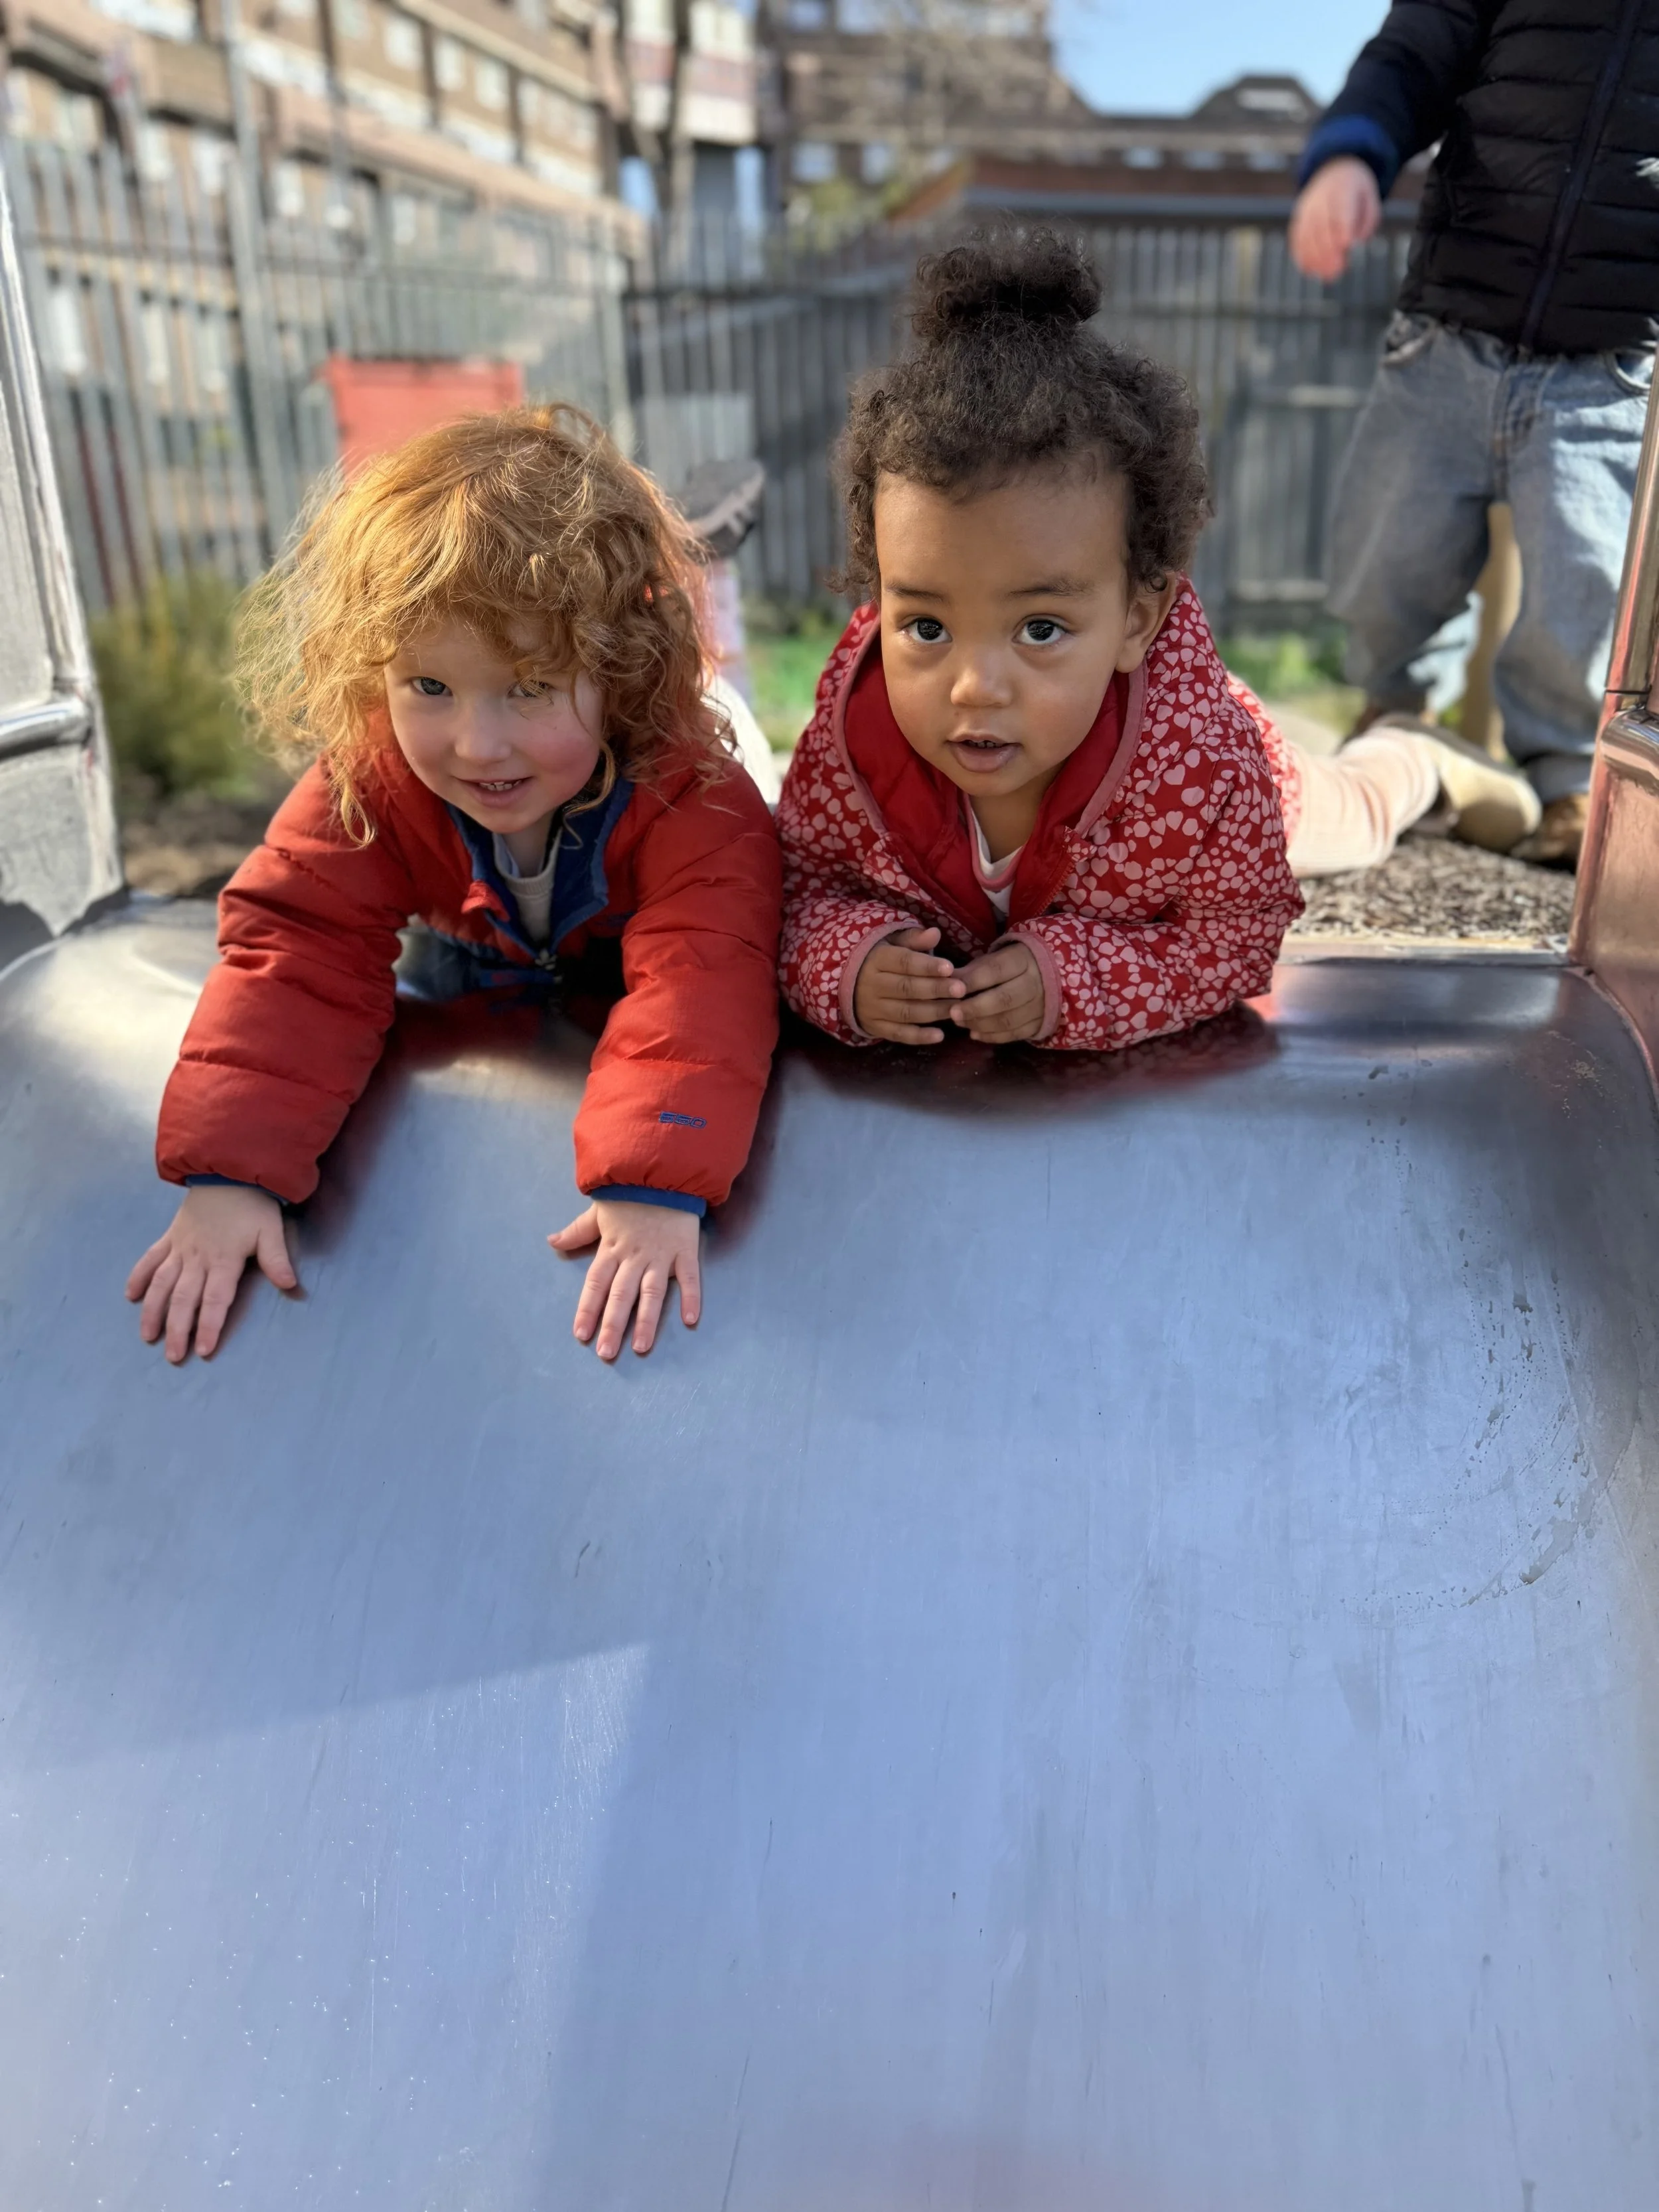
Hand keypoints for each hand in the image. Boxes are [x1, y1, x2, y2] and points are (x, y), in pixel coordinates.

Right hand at [126, 1184, 296, 1362]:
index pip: (216, 1300)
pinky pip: (149, 1259)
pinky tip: (129, 1296)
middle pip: (184, 1299)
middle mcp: (197, 1258)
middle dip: (178, 1329)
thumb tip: (291, 1286)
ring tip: (147, 1336)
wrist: (228, 1170)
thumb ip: (276, 1259)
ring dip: (153, 1311)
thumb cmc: (253, 1205)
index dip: (209, 1325)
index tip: (203, 1350)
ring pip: (162, 1284)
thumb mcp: (271, 1230)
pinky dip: (138, 1276)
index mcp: (223, 1260)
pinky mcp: (169, 1237)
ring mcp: (180, 1248)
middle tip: (173, 1357)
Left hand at [550, 1198, 701, 1360]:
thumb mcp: (598, 1210)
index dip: (588, 1309)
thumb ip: (577, 1231)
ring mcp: (661, 1255)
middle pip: (621, 1295)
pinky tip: (690, 1320)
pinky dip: (692, 1297)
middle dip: (613, 1325)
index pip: (596, 1283)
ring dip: (647, 1321)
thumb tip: (551, 1241)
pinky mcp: (686, 1250)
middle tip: (606, 1353)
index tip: (581, 1334)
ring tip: (642, 1347)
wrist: (663, 1169)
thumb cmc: (629, 1192)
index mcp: (611, 1248)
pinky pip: (690, 1277)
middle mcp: (634, 1256)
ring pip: (652, 1292)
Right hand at [853, 925, 965, 1043]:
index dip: (927, 966)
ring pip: (905, 1012)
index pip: (904, 962)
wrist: (843, 984)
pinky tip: (939, 1036)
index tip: (950, 968)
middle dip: (935, 989)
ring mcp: (872, 1009)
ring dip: (933, 1012)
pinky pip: (897, 1034)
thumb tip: (935, 933)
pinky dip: (918, 1037)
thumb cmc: (876, 959)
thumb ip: (913, 939)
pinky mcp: (874, 1027)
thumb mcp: (889, 942)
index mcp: (876, 960)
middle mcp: (872, 985)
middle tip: (961, 990)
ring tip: (957, 1009)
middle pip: (907, 988)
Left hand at [950, 939, 1045, 1042]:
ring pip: (1008, 1020)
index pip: (995, 971)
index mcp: (1023, 960)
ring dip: (980, 1024)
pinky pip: (1015, 1034)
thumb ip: (973, 970)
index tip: (953, 989)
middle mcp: (1036, 983)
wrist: (1050, 975)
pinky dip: (992, 1036)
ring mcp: (1040, 1006)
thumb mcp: (996, 958)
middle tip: (953, 1013)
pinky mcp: (1040, 1024)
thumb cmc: (1013, 964)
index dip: (973, 981)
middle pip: (1004, 999)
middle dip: (975, 1008)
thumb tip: (947, 981)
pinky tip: (974, 1034)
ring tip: (960, 1022)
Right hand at [1288, 156, 1381, 281]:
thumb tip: (1356, 242)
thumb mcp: (1370, 199)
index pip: (1340, 210)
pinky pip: (1297, 239)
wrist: (1333, 171)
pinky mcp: (1299, 220)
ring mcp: (1306, 210)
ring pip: (1307, 235)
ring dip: (1315, 258)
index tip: (1346, 244)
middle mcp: (1320, 199)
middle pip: (1321, 226)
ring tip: (1326, 275)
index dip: (1342, 227)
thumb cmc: (1356, 192)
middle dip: (1328, 250)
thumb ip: (1367, 220)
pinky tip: (1310, 270)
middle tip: (1337, 270)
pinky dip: (1302, 256)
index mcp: (1342, 190)